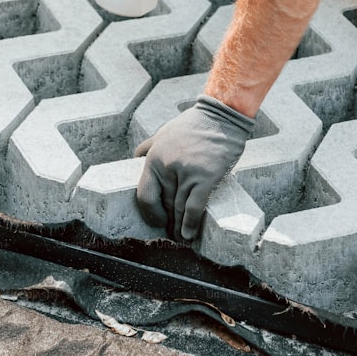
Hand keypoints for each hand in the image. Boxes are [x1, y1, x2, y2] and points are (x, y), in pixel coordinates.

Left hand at [134, 95, 254, 240]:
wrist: (221, 116)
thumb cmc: (193, 125)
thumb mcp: (163, 132)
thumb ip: (147, 147)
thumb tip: (135, 158)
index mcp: (154, 158)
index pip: (145, 195)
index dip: (151, 212)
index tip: (158, 220)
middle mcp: (167, 167)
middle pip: (165, 205)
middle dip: (168, 223)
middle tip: (171, 235)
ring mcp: (187, 173)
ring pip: (179, 209)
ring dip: (180, 228)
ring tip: (181, 239)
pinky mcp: (206, 177)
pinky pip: (195, 207)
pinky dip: (191, 224)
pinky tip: (190, 234)